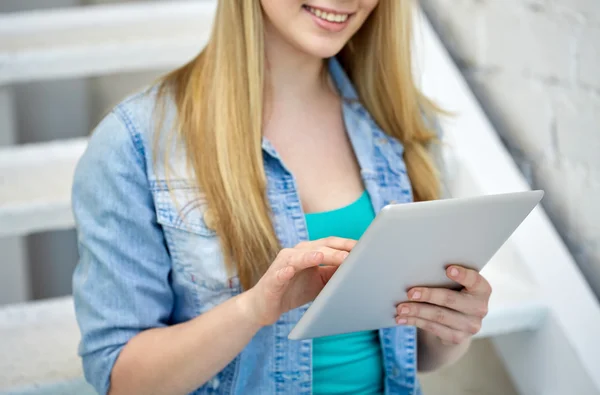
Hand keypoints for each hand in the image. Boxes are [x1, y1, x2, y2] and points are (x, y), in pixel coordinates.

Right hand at [240, 237, 356, 326]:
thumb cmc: (293, 291)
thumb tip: (358, 270)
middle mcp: (296, 253)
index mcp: (309, 252)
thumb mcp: (319, 282)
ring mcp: (283, 264)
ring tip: (326, 256)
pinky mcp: (273, 278)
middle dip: (337, 250)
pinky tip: (291, 270)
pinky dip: (287, 270)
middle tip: (353, 254)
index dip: (346, 245)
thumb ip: (334, 273)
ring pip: (301, 256)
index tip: (365, 247)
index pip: (330, 244)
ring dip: (314, 256)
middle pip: (319, 247)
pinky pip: (281, 273)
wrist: (264, 306)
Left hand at [395, 265, 491, 344]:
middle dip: (428, 295)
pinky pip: (433, 328)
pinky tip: (402, 318)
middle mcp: (480, 308)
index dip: (462, 275)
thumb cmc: (453, 292)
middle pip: (450, 300)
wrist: (458, 320)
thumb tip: (415, 272)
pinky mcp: (457, 338)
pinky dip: (415, 322)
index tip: (448, 269)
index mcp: (482, 289)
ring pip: (439, 316)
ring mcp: (470, 326)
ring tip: (400, 308)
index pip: (474, 280)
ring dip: (416, 311)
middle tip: (410, 293)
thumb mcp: (456, 284)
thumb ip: (444, 278)